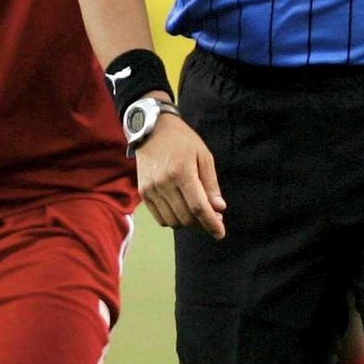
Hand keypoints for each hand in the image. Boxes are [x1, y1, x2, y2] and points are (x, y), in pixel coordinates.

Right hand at [135, 109, 225, 238]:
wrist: (151, 129)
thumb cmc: (182, 140)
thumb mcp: (203, 156)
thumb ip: (211, 184)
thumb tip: (219, 208)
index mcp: (182, 172)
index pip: (198, 207)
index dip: (211, 223)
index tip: (220, 233)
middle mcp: (164, 183)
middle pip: (186, 217)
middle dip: (202, 224)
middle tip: (213, 217)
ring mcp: (151, 189)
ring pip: (173, 221)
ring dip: (188, 223)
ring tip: (197, 214)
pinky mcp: (143, 193)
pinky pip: (160, 218)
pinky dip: (173, 220)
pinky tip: (182, 211)